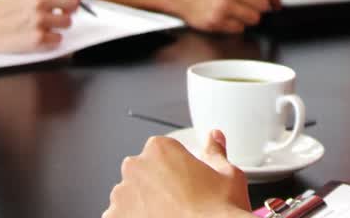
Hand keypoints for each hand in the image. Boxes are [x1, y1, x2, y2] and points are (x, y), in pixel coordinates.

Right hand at [0, 0, 82, 51]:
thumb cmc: (0, 8)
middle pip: (74, 1)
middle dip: (71, 8)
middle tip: (62, 12)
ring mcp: (38, 19)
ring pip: (68, 22)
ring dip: (59, 25)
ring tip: (44, 25)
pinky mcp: (36, 38)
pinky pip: (58, 39)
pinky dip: (51, 40)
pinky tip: (37, 36)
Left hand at [104, 130, 249, 217]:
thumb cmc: (217, 211)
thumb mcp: (227, 174)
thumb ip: (215, 151)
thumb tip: (214, 139)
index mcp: (160, 149)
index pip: (162, 150)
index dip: (176, 166)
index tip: (185, 179)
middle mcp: (136, 168)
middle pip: (144, 172)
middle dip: (157, 184)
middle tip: (180, 200)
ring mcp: (122, 196)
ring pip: (131, 196)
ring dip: (144, 203)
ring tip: (170, 215)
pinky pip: (122, 216)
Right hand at [174, 0, 288, 33]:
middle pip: (264, 5)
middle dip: (258, 5)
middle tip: (246, 2)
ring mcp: (223, 6)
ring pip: (254, 19)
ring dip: (248, 16)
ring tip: (235, 9)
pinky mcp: (216, 21)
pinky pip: (240, 29)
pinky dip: (236, 25)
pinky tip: (226, 16)